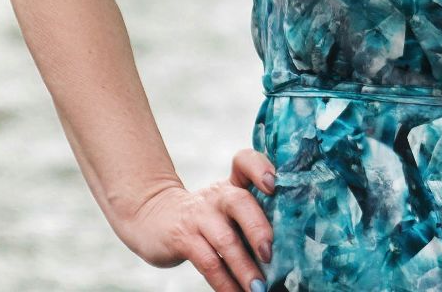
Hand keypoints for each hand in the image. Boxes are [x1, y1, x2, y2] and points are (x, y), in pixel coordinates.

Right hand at [113, 148, 278, 290]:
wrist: (152, 216)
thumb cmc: (204, 217)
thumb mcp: (225, 206)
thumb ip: (252, 217)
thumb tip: (288, 253)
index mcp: (232, 185)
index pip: (244, 161)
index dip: (260, 168)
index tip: (273, 184)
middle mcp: (218, 196)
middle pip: (240, 202)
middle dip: (258, 229)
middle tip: (271, 254)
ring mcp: (199, 216)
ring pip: (225, 240)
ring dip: (245, 267)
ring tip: (259, 287)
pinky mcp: (183, 238)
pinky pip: (208, 263)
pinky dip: (225, 283)